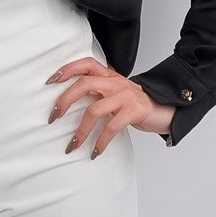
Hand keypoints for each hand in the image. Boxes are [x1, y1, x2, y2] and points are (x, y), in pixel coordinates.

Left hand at [45, 57, 175, 157]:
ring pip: (94, 109)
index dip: (67, 70)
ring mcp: (125, 96)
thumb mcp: (115, 92)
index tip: (50, 81)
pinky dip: (100, 142)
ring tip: (73, 145)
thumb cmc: (135, 104)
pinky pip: (111, 127)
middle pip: (84, 84)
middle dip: (65, 100)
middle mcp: (115, 82)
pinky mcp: (134, 111)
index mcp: (109, 76)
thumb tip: (68, 102)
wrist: (165, 109)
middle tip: (53, 117)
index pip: (86, 64)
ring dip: (80, 130)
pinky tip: (95, 152)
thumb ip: (97, 91)